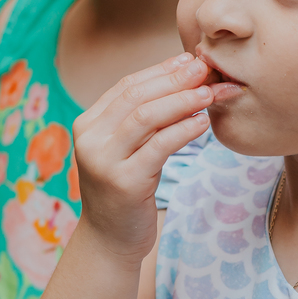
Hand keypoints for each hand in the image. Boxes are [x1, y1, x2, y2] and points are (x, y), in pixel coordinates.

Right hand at [71, 52, 239, 261]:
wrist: (110, 239)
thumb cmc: (126, 190)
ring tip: (209, 92)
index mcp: (88, 124)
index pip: (126, 86)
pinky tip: (203, 122)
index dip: (161, 70)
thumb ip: (142, 120)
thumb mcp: (127, 149)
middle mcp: (90, 139)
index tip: (190, 59)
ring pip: (146, 117)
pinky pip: (158, 147)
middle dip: (174, 79)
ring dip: (182, 101)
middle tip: (205, 68)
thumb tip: (181, 77)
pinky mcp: (124, 182)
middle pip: (136, 96)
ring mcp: (104, 161)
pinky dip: (183, 130)